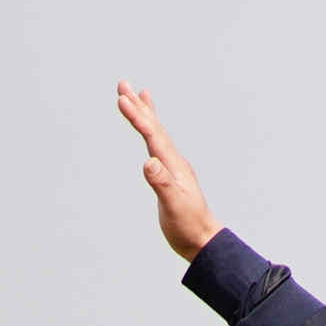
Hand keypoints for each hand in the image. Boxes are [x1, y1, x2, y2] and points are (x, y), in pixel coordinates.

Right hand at [114, 83, 218, 258]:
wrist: (203, 240)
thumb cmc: (189, 226)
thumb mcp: (174, 206)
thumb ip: (162, 184)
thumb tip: (149, 162)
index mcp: (173, 165)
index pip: (152, 135)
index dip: (137, 116)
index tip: (121, 98)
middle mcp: (174, 161)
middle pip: (154, 128)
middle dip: (138, 106)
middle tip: (123, 84)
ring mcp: (172, 167)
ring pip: (156, 134)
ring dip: (145, 114)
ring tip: (136, 95)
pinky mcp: (169, 175)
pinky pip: (157, 146)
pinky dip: (151, 133)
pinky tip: (148, 131)